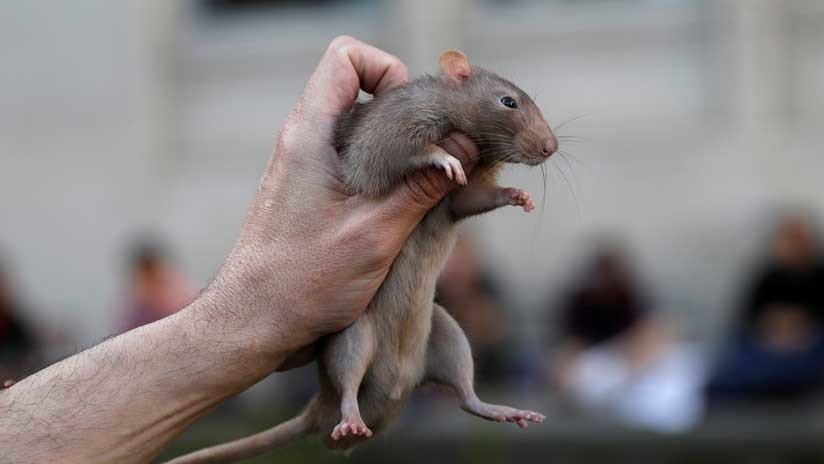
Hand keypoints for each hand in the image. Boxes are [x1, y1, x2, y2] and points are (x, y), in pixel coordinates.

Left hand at [203, 36, 478, 360]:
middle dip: (407, 111)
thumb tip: (465, 149)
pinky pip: (356, 160)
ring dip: (400, 146)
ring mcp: (307, 166)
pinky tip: (406, 205)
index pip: (346, 58)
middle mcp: (305, 141)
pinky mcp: (313, 192)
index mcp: (310, 135)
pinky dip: (386, 170)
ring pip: (362, 128)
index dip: (388, 69)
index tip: (416, 113)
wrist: (253, 321)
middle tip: (441, 149)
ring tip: (430, 180)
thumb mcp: (376, 233)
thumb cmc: (302, 281)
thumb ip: (423, 186)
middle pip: (362, 91)